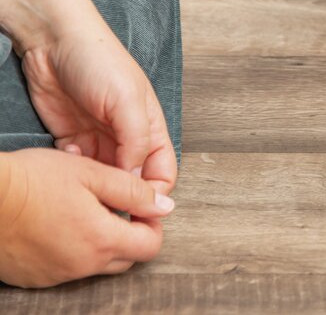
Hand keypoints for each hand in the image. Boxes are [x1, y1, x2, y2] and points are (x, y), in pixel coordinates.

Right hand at [0, 147, 173, 287]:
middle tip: (113, 207)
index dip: (152, 224)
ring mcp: (56, 275)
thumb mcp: (91, 173)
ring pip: (96, 265)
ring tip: (82, 211)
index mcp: (101, 240)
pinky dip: (72, 251)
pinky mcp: (35, 278)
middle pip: (126, 259)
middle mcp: (81, 266)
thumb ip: (133, 192)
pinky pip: (67, 269)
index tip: (140, 206)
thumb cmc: (32, 181)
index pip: (150, 246)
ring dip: (100, 243)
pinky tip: (58, 226)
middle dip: (129, 235)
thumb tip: (165, 206)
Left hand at [20, 1, 176, 194]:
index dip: (155, 195)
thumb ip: (137, 143)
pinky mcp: (71, 138)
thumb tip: (137, 182)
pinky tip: (66, 156)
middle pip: (132, 181)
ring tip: (84, 183)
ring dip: (95, 185)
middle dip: (122, 196)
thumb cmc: (99, 61)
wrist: (54, 43)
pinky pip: (76, 168)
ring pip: (103, 178)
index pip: (162, 173)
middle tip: (107, 206)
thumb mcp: (127, 102)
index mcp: (150, 127)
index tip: (139, 211)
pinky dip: (72, 171)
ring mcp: (98, 138)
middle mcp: (127, 137)